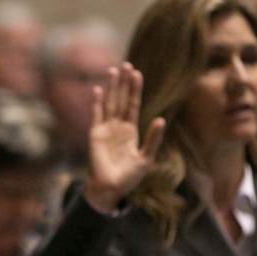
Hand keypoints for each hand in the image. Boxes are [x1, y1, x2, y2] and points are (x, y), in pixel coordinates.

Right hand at [84, 63, 164, 213]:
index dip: (135, 90)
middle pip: (121, 99)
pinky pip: (96, 115)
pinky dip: (97, 102)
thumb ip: (153, 139)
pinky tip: (98, 89)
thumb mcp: (146, 158)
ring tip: (114, 70)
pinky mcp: (95, 135)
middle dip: (123, 83)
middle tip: (126, 65)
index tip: (137, 73)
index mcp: (130, 131)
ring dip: (111, 87)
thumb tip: (161, 119)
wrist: (111, 188)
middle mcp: (117, 127)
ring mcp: (105, 129)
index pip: (133, 105)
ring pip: (109, 103)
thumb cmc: (128, 177)